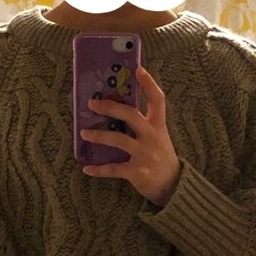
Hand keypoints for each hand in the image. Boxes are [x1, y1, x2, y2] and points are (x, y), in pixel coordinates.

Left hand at [79, 65, 182, 206]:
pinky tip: (87, 168)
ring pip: (118, 139)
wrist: (172, 186)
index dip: (148, 83)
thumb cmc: (161, 157)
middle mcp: (152, 137)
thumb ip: (144, 124)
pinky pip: (114, 169)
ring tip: (83, 133)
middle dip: (110, 107)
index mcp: (158, 126)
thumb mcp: (159, 137)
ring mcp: (145, 154)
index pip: (157, 99)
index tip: (137, 69)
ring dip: (98, 135)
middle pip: (130, 115)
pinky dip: (99, 170)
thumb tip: (117, 110)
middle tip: (92, 104)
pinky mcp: (137, 172)